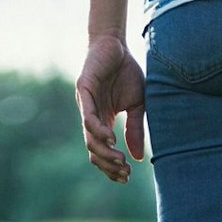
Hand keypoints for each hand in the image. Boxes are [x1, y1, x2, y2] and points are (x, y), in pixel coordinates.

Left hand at [76, 34, 145, 182]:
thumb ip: (136, 129)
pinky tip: (110, 138)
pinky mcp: (84, 90)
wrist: (117, 45)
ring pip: (89, 136)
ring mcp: (85, 104)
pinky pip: (88, 115)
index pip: (102, 149)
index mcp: (103, 120)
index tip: (127, 176)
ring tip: (119, 160)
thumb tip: (136, 158)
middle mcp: (91, 115)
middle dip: (107, 164)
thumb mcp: (138, 105)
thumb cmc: (127, 74)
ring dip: (103, 151)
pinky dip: (98, 129)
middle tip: (123, 173)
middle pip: (93, 148)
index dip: (112, 165)